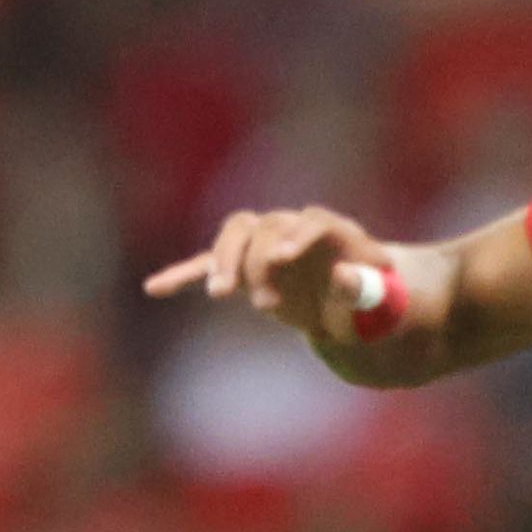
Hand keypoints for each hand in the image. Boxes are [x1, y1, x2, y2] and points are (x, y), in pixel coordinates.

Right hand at [143, 204, 403, 344]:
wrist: (351, 311)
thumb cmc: (371, 307)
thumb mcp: (378, 306)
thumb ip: (364, 290)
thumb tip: (342, 275)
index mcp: (335, 232)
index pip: (313, 221)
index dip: (297, 236)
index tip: (284, 258)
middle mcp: (296, 229)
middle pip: (269, 226)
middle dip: (261, 263)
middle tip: (265, 304)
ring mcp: (267, 245)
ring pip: (237, 232)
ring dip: (224, 258)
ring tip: (220, 293)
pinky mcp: (245, 268)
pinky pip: (209, 264)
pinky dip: (183, 275)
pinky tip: (153, 288)